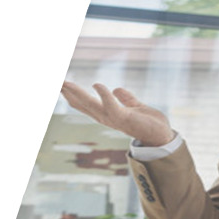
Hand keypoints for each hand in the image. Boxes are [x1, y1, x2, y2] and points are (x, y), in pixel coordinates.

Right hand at [60, 82, 175, 146]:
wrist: (163, 136)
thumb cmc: (151, 124)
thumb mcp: (136, 107)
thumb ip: (126, 98)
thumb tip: (115, 89)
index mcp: (109, 114)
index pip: (87, 104)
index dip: (73, 95)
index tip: (61, 84)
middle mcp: (108, 118)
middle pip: (83, 105)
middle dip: (69, 94)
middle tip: (55, 81)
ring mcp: (115, 119)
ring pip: (92, 106)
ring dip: (78, 95)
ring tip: (65, 83)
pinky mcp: (125, 119)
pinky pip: (111, 106)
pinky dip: (104, 95)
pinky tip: (97, 85)